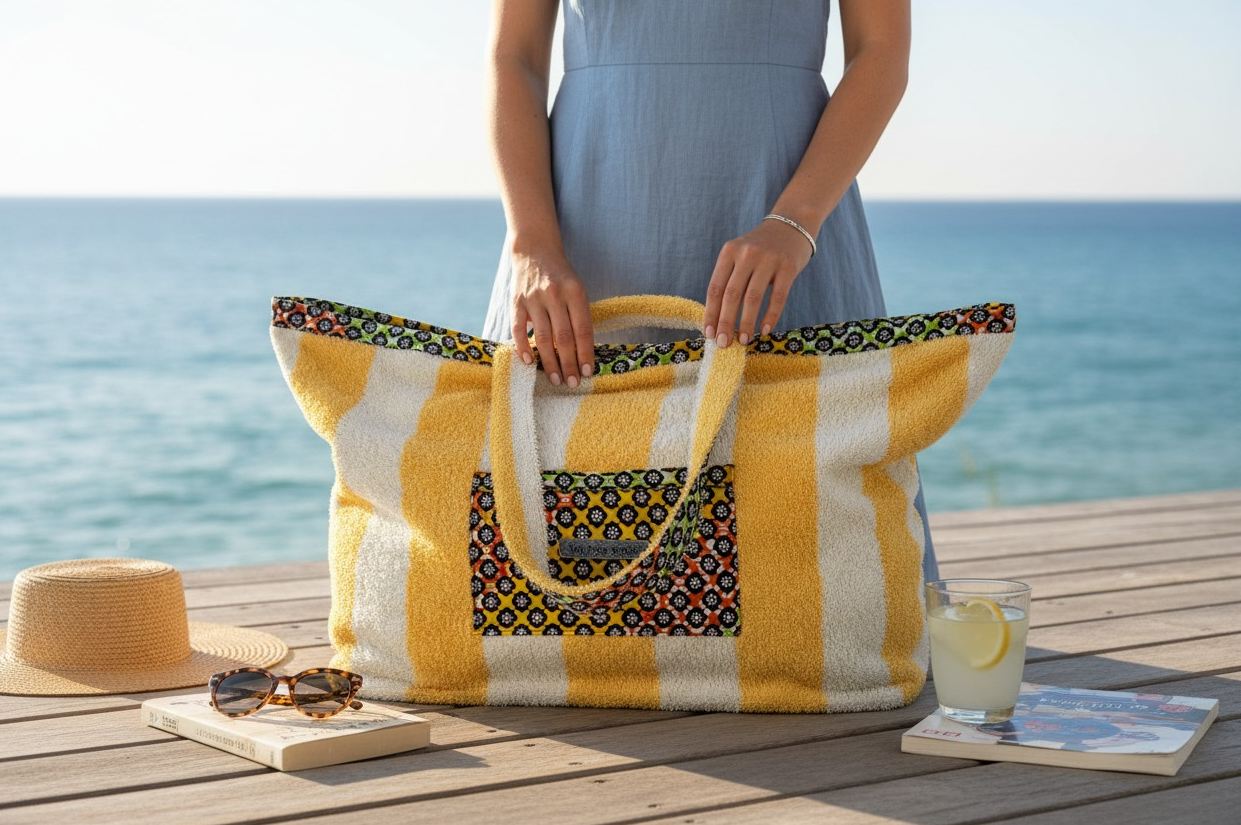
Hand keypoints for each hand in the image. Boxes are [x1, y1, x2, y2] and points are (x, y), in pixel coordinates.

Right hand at [510, 242, 593, 385]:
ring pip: (543, 337)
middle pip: (563, 337)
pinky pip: (518, 329)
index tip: (587, 373)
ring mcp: (533, 298)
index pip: (582, 329)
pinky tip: (529, 362)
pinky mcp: (516, 301)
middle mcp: (554, 294)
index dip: (585, 353)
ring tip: (556, 379)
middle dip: (569, 363)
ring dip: (549, 362)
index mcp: (575, 291)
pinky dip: (523, 347)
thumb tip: (583, 353)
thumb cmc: (561, 276)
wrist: (535, 250)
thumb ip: (579, 316)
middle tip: (572, 383)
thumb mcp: (577, 289)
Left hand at [702, 218, 814, 346]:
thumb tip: (719, 320)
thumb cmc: (761, 249)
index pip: (715, 288)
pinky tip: (764, 330)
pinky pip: (778, 297)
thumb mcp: (740, 255)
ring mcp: (768, 259)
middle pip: (731, 295)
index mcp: (729, 252)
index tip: (709, 334)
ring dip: (746, 323)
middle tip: (723, 344)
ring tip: (743, 340)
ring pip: (752, 298)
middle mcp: (746, 254)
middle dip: (726, 322)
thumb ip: (730, 279)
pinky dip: (770, 316)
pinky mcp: (788, 267)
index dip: (711, 313)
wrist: (792, 225)